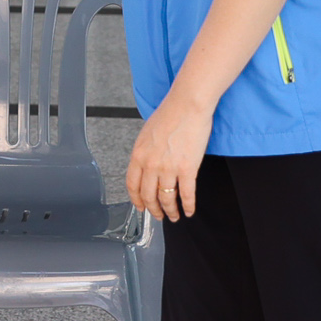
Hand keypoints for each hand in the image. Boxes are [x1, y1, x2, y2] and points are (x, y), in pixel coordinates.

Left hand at [125, 94, 213, 222]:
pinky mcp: (187, 169)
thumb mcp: (147, 134)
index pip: (132, 185)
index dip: (137, 200)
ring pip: (167, 198)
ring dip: (171, 211)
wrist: (188, 104)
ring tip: (174, 216)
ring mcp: (169, 168)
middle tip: (159, 216)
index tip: (141, 207)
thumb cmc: (170, 113)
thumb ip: (145, 153)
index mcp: (138, 154)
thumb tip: (147, 167)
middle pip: (148, 196)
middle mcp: (150, 164)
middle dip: (154, 210)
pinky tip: (189, 210)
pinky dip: (188, 206)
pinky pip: (186, 194)